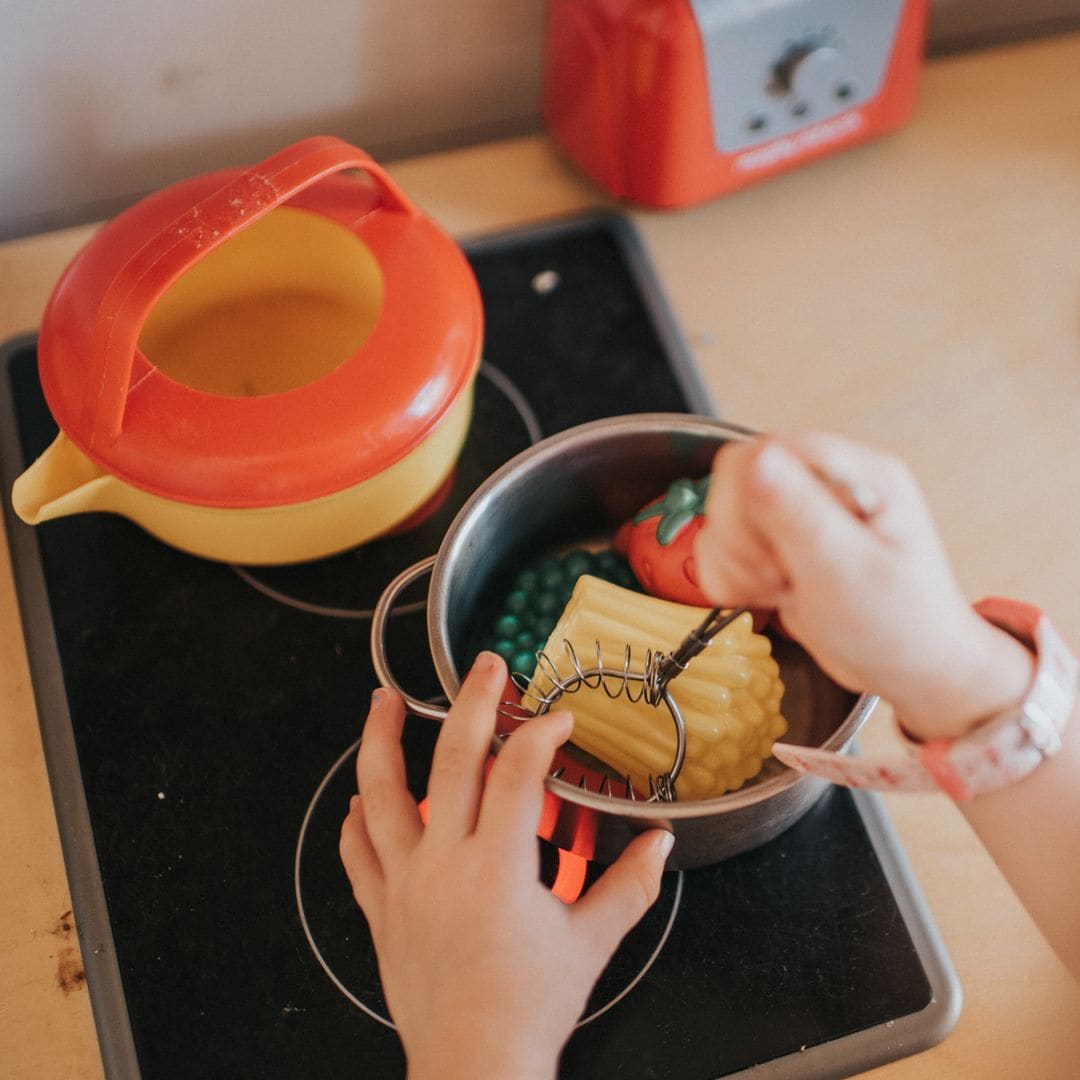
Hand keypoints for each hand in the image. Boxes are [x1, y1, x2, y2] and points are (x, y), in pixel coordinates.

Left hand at [339, 652, 672, 1079]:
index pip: (518, 772)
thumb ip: (630, 887)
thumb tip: (661, 846)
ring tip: (383, 699)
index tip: (558, 720)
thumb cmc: (529, 1011)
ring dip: (381, 740)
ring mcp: (405, 884)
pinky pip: (358, 854)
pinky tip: (358, 797)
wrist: (475, 1067)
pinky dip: (356, 819)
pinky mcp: (383, 910)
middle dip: (470, 703)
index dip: (540, 733)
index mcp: (498, 868)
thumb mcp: (592, 945)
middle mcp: (444, 864)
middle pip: (450, 761)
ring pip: (382, 795)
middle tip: (484, 667)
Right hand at [693, 433, 1032, 738]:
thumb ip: (800, 514)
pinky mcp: (777, 543)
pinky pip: (723, 544)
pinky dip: (730, 576)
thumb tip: (758, 459)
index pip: (768, 452)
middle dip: (741, 538)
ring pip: (723, 514)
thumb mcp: (848, 572)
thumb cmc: (898, 626)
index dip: (750, 500)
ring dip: (735, 561)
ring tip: (778, 589)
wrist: (909, 671)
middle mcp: (826, 483)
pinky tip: (766, 596)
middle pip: (736, 480)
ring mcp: (799, 513)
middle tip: (775, 577)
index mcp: (857, 474)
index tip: (769, 550)